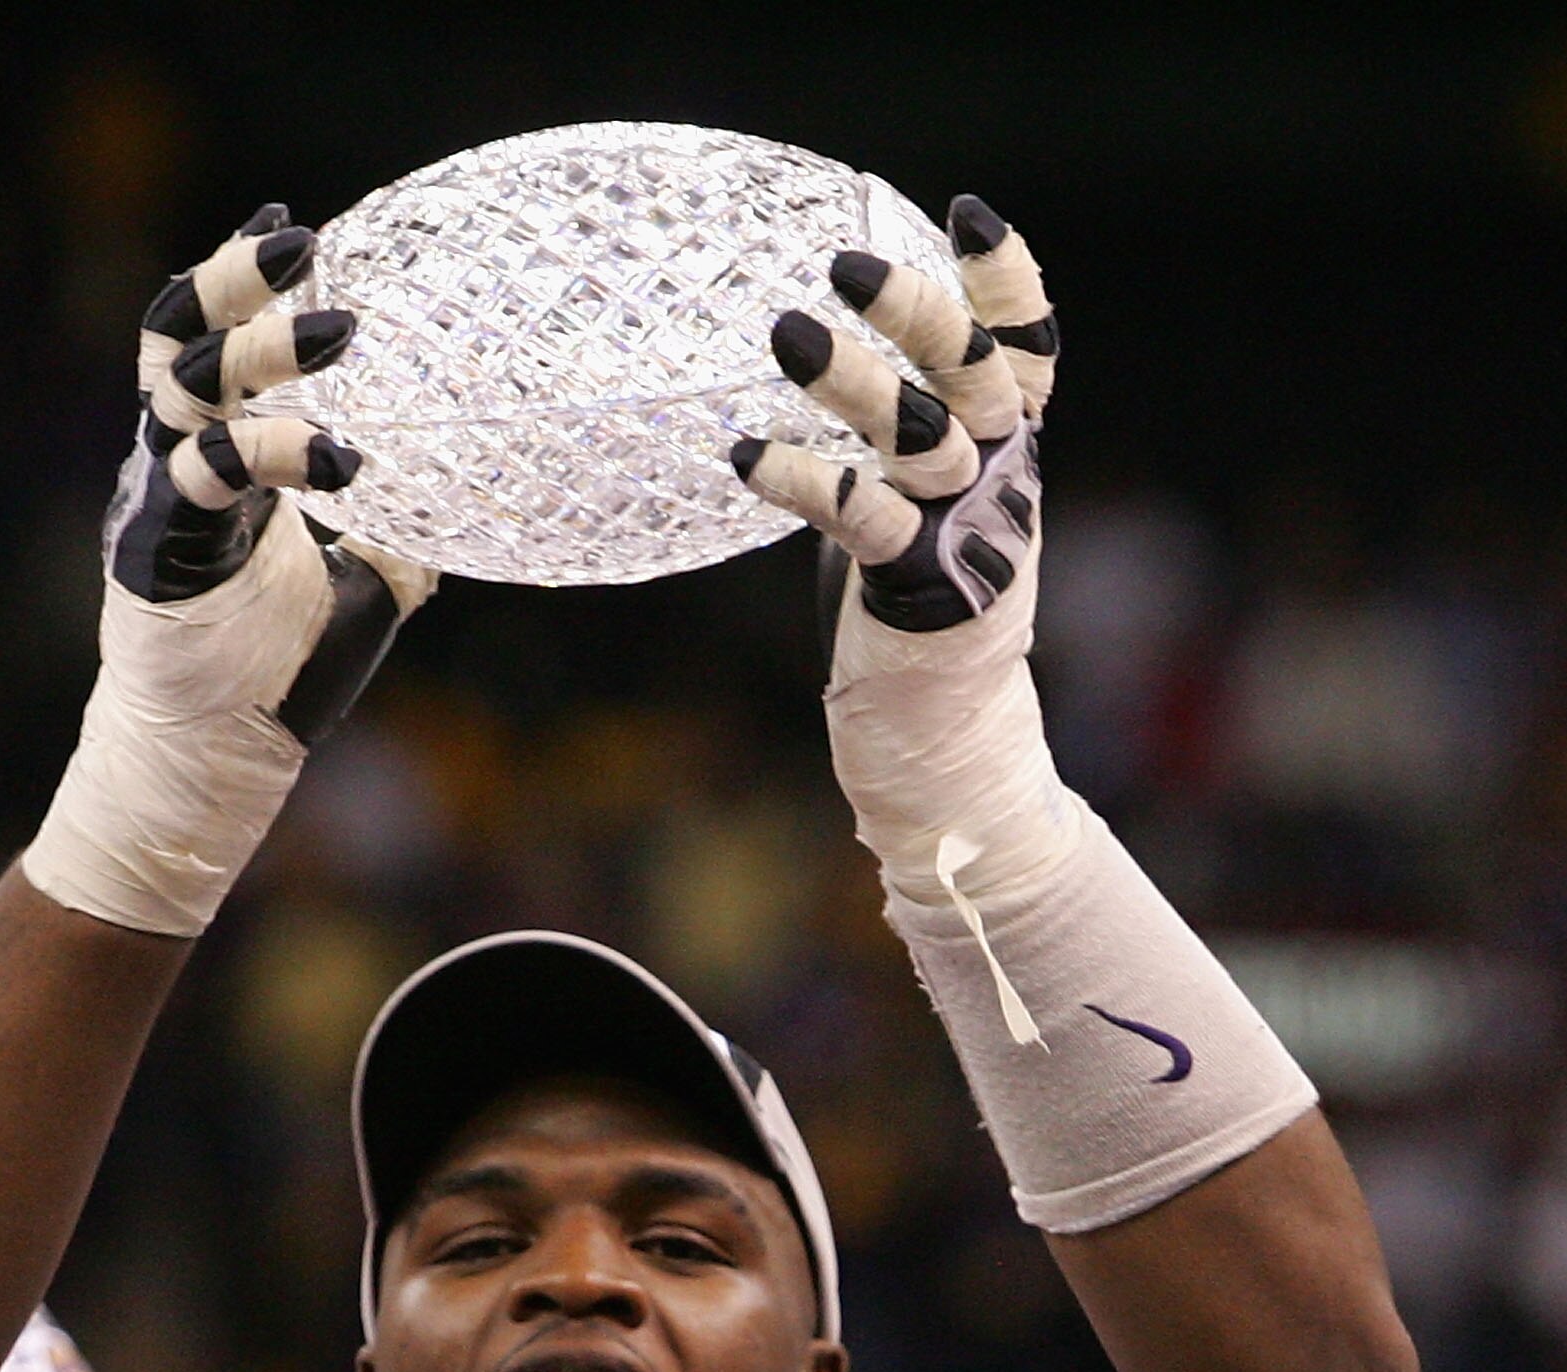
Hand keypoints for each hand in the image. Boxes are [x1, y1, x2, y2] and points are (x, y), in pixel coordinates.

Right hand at [21, 205, 435, 936]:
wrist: (219, 760)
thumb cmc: (279, 677)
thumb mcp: (364, 589)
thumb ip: (402, 538)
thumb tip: (477, 509)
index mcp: (211, 460)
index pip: (208, 340)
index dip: (236, 278)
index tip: (290, 225)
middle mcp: (173, 466)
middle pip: (180, 341)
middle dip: (234, 284)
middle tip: (302, 245)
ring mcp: (159, 504)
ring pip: (185, 395)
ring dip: (258, 353)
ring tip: (339, 331)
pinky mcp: (158, 554)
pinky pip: (204, 482)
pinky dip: (269, 456)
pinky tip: (342, 461)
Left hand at [732, 197, 1072, 904]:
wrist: (945, 750)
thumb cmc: (914, 619)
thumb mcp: (922, 513)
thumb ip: (904, 443)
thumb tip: (832, 364)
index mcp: (1011, 454)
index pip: (1031, 350)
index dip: (1009, 282)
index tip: (968, 214)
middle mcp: (1002, 484)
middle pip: (974, 374)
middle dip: (917, 311)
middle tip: (847, 263)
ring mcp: (967, 537)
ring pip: (921, 436)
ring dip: (854, 381)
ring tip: (787, 331)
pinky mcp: (922, 593)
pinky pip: (864, 519)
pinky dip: (804, 479)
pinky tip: (746, 454)